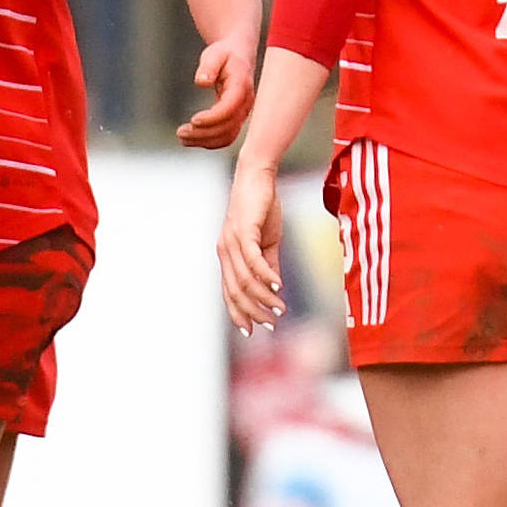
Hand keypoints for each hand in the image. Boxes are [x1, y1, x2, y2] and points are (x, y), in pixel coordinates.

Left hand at [177, 34, 257, 148]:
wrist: (239, 55)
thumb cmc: (226, 54)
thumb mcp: (214, 54)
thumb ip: (208, 67)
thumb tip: (202, 82)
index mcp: (241, 86)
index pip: (229, 108)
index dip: (212, 118)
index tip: (193, 120)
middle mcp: (245, 103)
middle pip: (228, 127)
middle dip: (203, 133)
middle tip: (181, 132)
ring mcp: (242, 113)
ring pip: (228, 136)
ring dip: (205, 141)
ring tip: (183, 137)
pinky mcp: (236, 119)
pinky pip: (226, 136)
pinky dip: (209, 142)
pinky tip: (192, 138)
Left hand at [218, 159, 285, 332]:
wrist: (258, 176)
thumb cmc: (262, 206)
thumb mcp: (268, 241)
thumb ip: (269, 264)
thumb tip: (275, 288)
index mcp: (228, 256)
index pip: (229, 292)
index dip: (239, 313)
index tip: (252, 331)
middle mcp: (225, 252)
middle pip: (235, 292)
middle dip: (252, 312)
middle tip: (271, 324)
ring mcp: (232, 242)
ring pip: (245, 280)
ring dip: (263, 298)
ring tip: (280, 309)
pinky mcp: (243, 231)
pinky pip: (253, 262)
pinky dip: (266, 277)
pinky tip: (278, 288)